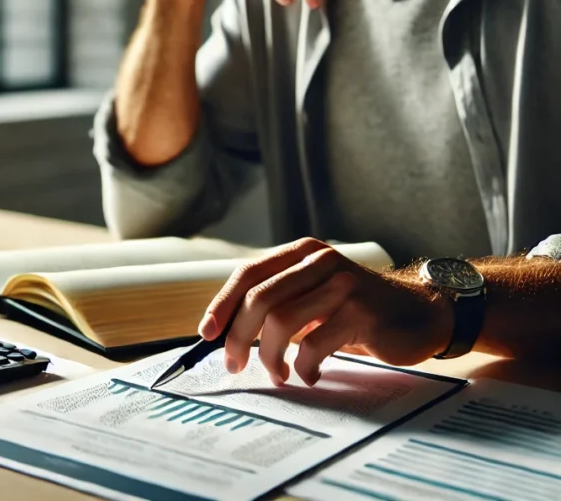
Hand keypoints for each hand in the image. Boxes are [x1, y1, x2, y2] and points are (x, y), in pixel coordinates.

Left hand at [199, 238, 452, 385]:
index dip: (222, 304)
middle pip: (259, 298)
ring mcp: (340, 284)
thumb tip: (225, 331)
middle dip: (239, 336)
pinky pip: (315, 345)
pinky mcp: (360, 312)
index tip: (208, 334)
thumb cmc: (355, 308)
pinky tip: (309, 374)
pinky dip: (303, 367)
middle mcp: (318, 261)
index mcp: (300, 253)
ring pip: (282, 321)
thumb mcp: (314, 293)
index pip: (247, 273)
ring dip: (270, 356)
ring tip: (277, 374)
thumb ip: (278, 300)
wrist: (419, 312)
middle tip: (234, 364)